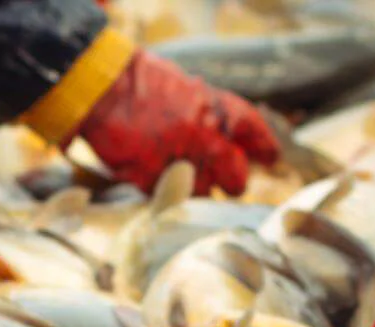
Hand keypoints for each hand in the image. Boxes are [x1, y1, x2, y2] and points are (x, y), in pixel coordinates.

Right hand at [78, 50, 279, 195]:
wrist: (104, 92)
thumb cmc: (141, 84)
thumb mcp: (186, 88)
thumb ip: (208, 113)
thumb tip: (221, 135)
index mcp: (216, 110)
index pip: (253, 133)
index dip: (264, 148)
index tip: (269, 159)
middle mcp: (205, 138)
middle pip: (235, 176)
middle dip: (234, 183)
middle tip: (232, 185)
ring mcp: (179, 161)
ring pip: (202, 191)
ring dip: (197, 189)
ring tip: (187, 180)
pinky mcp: (152, 179)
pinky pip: (168, 194)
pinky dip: (166, 190)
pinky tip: (158, 179)